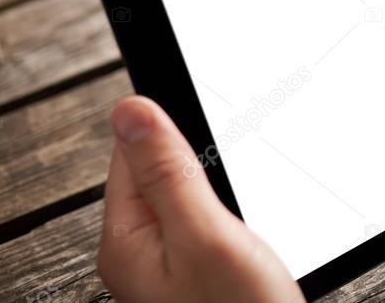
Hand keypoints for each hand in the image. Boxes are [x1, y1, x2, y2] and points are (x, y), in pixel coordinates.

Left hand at [98, 96, 303, 302]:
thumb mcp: (206, 236)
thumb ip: (168, 174)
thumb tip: (130, 110)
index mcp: (126, 243)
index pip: (131, 154)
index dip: (171, 128)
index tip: (210, 111)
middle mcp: (143, 255)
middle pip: (162, 173)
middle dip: (205, 160)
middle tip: (239, 176)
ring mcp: (175, 266)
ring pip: (194, 197)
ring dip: (224, 188)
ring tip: (251, 201)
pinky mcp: (207, 273)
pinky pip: (213, 223)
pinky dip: (236, 213)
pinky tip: (259, 224)